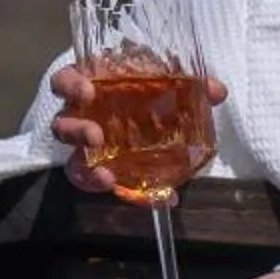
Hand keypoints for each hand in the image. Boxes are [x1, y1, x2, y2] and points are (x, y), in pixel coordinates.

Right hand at [50, 65, 227, 193]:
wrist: (151, 126)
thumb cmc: (146, 95)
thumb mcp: (164, 86)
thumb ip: (189, 86)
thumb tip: (217, 90)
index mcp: (91, 87)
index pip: (66, 81)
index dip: (71, 85)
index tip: (88, 91)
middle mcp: (81, 117)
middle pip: (61, 122)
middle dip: (75, 130)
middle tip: (95, 136)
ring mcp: (84, 149)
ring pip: (72, 161)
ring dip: (87, 167)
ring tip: (107, 176)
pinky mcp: (93, 173)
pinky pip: (97, 186)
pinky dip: (124, 193)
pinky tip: (144, 197)